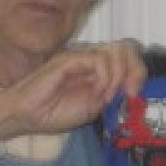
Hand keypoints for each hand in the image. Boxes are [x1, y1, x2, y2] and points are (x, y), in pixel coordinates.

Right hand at [0, 41, 146, 140]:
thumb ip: (113, 94)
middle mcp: (90, 59)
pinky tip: (98, 92)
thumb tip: (133, 88)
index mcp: (97, 69)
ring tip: (106, 95)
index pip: (128, 56)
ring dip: (118, 77)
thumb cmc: (54, 112)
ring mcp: (79, 57)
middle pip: (126, 49)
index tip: (134, 94)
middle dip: (135, 71)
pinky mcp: (68, 59)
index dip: (138, 71)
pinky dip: (105, 77)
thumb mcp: (95, 107)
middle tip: (129, 92)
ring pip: (115, 52)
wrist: (28, 116)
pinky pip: (98, 59)